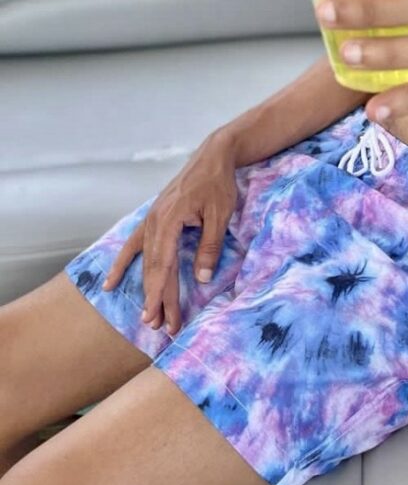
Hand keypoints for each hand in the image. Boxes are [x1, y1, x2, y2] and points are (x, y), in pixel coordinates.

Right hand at [101, 132, 239, 335]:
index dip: (159, 293)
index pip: (162, 265)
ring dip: (147, 288)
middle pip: (154, 268)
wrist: (212, 157)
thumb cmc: (218, 184)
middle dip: (157, 298)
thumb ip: (209, 246)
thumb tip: (202, 278)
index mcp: (169, 221)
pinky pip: (134, 244)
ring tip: (147, 315)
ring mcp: (151, 220)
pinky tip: (111, 282)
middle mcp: (154, 222)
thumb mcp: (220, 215)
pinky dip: (123, 263)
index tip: (155, 316)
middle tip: (158, 327)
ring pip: (147, 261)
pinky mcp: (153, 218)